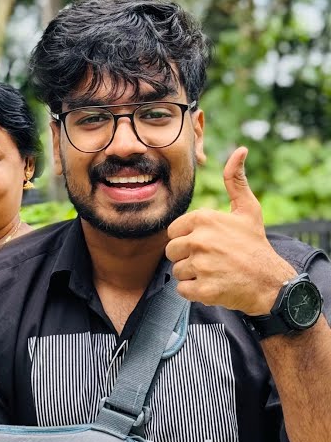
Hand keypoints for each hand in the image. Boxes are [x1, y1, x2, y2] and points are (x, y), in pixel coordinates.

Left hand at [166, 148, 295, 314]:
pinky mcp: (202, 289)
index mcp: (204, 219)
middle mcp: (200, 240)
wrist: (271, 281)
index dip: (187, 239)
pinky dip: (195, 291)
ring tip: (215, 271)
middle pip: (171, 251)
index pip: (173, 232)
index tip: (208, 243)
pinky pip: (182, 289)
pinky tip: (214, 284)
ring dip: (192, 274)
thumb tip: (239, 151)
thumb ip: (235, 181)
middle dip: (188, 257)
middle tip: (212, 259)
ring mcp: (201, 265)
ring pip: (177, 271)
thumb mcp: (247, 209)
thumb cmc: (254, 244)